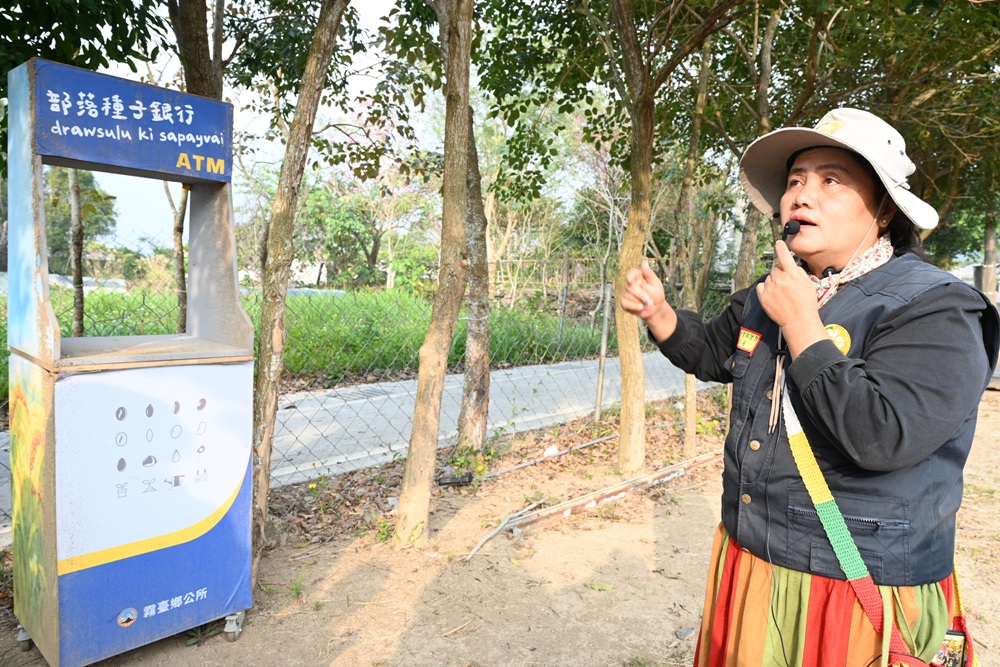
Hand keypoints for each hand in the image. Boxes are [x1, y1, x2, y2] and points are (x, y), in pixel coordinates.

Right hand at [619, 260, 676, 341]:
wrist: (655, 309)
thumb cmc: (657, 294)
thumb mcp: (655, 284)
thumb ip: (649, 274)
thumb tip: (644, 261)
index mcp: (638, 276)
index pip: (631, 273)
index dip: (630, 276)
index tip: (631, 280)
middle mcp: (630, 283)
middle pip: (630, 287)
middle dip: (641, 295)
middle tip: (650, 301)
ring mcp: (625, 292)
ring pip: (628, 296)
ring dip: (640, 302)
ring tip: (648, 305)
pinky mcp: (623, 302)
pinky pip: (625, 303)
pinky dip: (634, 307)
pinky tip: (641, 308)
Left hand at [756, 241, 826, 357]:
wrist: (799, 321)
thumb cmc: (806, 303)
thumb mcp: (808, 284)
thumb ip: (798, 272)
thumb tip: (790, 265)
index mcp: (792, 274)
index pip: (784, 256)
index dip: (781, 247)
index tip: (778, 243)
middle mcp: (780, 279)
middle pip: (776, 268)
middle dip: (780, 272)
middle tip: (787, 283)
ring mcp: (770, 288)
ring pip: (769, 277)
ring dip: (774, 281)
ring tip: (782, 293)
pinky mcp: (763, 297)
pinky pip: (761, 286)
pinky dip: (765, 288)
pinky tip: (773, 295)